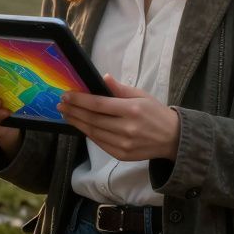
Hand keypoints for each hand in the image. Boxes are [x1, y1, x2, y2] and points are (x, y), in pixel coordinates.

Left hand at [58, 74, 180, 161]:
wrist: (172, 138)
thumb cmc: (156, 113)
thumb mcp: (142, 95)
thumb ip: (121, 89)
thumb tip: (103, 78)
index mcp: (131, 109)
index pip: (99, 104)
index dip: (80, 100)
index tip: (66, 95)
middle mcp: (126, 128)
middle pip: (92, 119)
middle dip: (74, 110)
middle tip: (61, 104)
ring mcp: (123, 143)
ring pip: (93, 132)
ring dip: (77, 122)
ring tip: (67, 114)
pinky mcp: (121, 154)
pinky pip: (99, 143)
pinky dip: (88, 133)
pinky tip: (81, 125)